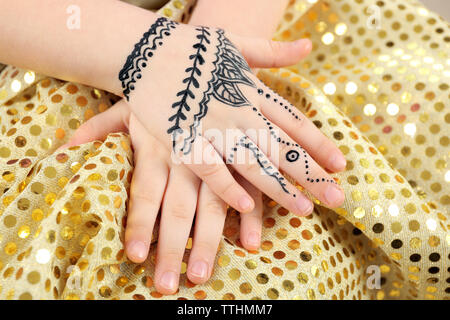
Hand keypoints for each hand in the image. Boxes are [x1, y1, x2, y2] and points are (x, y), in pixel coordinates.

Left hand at [64, 100, 264, 293]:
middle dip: (172, 248)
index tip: (134, 256)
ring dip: (209, 243)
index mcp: (158, 147)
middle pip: (176, 210)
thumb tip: (69, 146)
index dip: (138, 224)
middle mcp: (186, 157)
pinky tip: (251, 242)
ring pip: (212, 207)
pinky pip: (249, 189)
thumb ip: (103, 127)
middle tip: (167, 285)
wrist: (209, 53)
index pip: (145, 193)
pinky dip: (250, 216)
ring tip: (201, 275)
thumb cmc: (166, 85)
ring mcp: (217, 157)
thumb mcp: (131, 102)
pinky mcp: (245, 153)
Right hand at [118, 17, 345, 215]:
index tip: (340, 165)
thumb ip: (273, 51)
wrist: (144, 48)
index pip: (293, 121)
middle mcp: (239, 110)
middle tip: (337, 197)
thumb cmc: (191, 47)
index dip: (318, 144)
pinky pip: (208, 168)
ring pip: (252, 162)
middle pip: (282, 147)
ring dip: (279, 188)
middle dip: (311, 174)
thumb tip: (309, 46)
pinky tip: (246, 205)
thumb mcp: (236, 43)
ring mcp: (211, 126)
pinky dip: (226, 186)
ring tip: (304, 209)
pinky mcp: (183, 138)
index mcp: (252, 90)